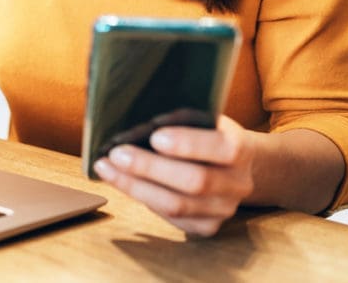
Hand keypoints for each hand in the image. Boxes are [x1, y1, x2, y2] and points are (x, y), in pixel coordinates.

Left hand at [92, 115, 255, 235]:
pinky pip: (171, 218)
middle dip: (150, 167)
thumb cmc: (207, 134)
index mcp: (240, 148)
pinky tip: (121, 183)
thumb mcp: (204, 119)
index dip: (188, 144)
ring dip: (135, 186)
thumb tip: (138, 120)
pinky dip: (142, 199)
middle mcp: (238, 183)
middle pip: (195, 181)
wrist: (236, 166)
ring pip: (177, 205)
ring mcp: (224, 209)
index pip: (222, 149)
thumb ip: (182, 119)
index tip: (155, 136)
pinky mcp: (208, 226)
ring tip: (107, 168)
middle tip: (117, 153)